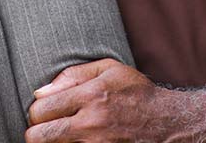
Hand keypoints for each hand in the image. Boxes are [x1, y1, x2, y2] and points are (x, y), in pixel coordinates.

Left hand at [26, 58, 187, 142]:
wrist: (168, 125)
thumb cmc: (136, 93)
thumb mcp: (109, 69)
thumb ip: (72, 75)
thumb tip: (40, 91)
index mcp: (90, 96)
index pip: (40, 110)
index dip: (37, 112)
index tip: (44, 112)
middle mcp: (90, 125)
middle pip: (38, 137)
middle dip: (37, 132)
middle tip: (47, 128)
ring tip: (63, 136)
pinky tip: (76, 142)